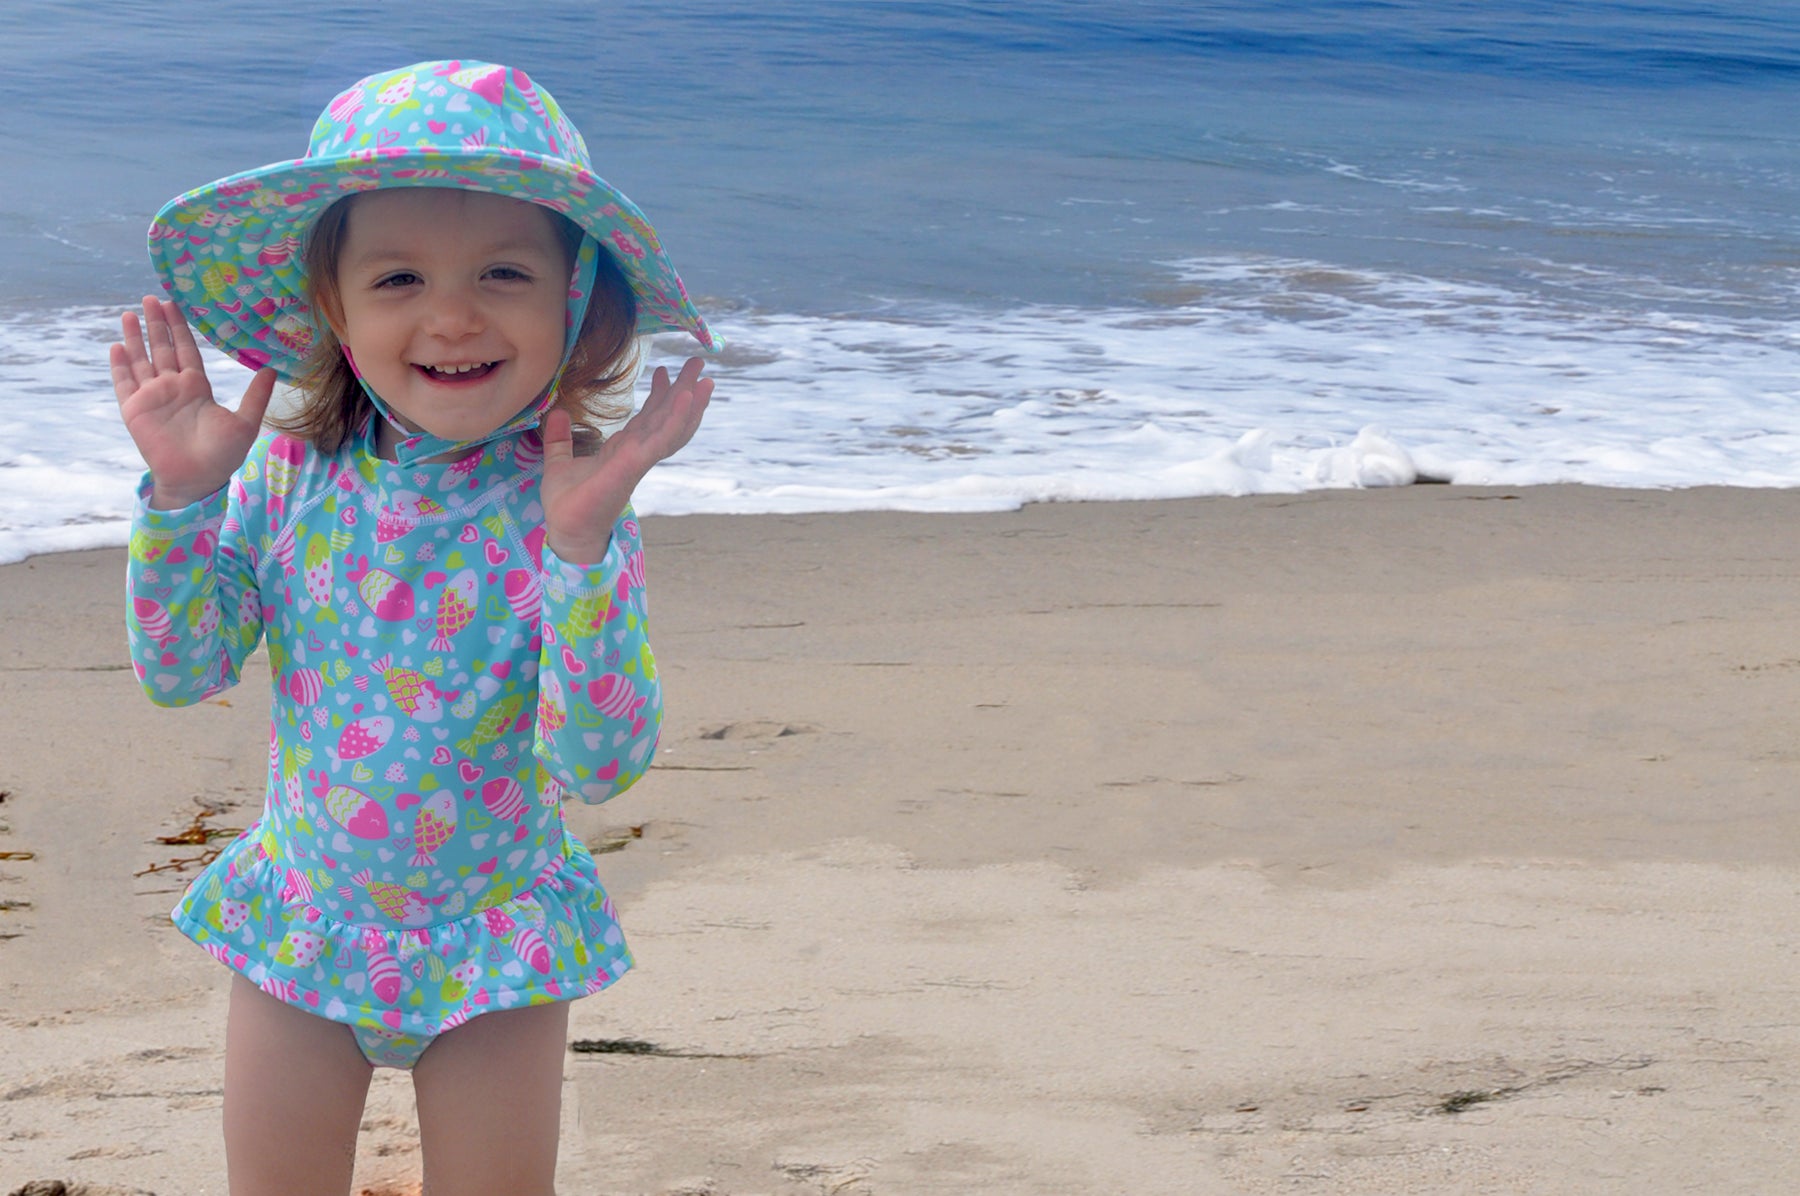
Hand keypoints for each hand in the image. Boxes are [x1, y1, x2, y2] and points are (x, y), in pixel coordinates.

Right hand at [110, 296, 276, 509]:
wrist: (198, 480)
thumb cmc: (223, 455)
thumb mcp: (245, 421)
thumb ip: (255, 395)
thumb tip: (272, 369)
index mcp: (197, 387)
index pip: (187, 349)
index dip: (180, 327)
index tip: (174, 304)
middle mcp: (172, 387)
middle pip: (162, 348)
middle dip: (157, 323)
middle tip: (151, 297)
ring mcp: (152, 397)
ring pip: (141, 360)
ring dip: (135, 338)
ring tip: (130, 313)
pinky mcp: (135, 410)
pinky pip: (124, 383)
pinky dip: (120, 365)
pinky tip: (117, 346)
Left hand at [540, 356, 712, 563]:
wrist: (567, 531)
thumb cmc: (567, 504)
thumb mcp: (558, 463)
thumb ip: (560, 439)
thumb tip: (557, 412)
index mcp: (622, 451)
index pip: (647, 419)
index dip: (659, 396)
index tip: (663, 372)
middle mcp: (637, 453)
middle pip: (666, 417)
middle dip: (683, 390)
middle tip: (697, 363)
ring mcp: (639, 459)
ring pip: (672, 427)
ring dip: (691, 403)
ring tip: (705, 379)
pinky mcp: (634, 465)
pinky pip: (660, 440)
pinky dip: (676, 419)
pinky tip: (686, 399)